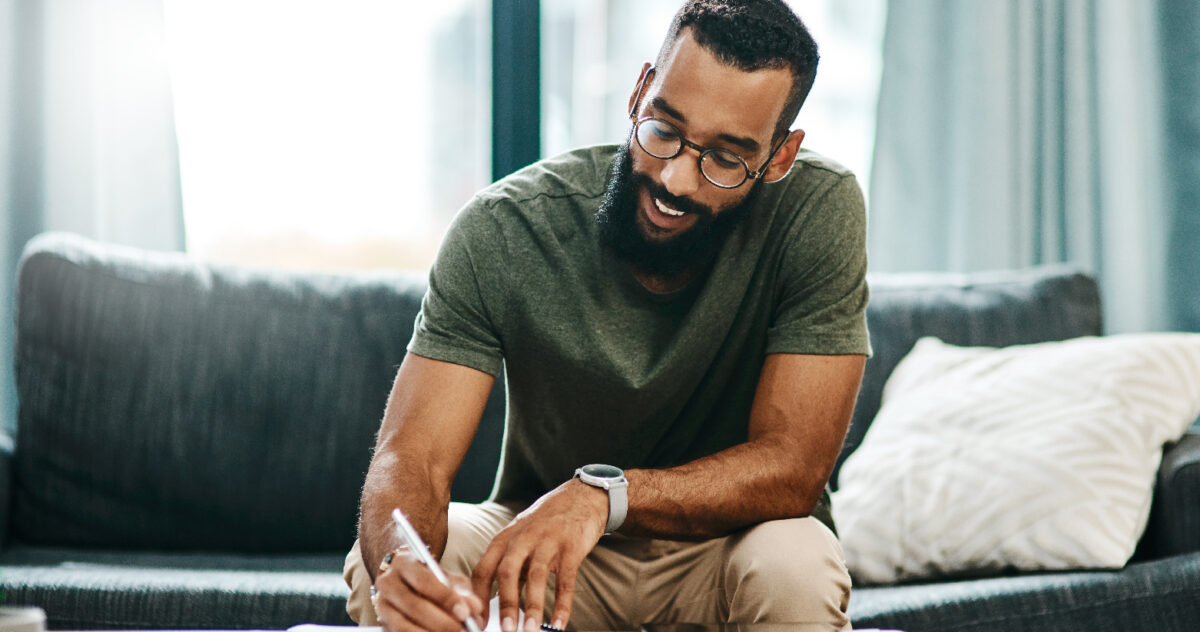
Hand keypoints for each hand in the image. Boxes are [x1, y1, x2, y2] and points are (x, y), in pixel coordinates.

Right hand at [373, 548, 485, 631]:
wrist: (406, 582)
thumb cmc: (432, 580)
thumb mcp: (448, 578)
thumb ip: (462, 592)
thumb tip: (475, 608)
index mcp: (404, 563)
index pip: (424, 581)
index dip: (445, 598)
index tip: (465, 613)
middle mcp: (387, 583)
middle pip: (414, 606)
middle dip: (442, 622)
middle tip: (463, 631)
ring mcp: (382, 606)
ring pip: (403, 626)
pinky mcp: (383, 624)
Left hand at [472, 479, 608, 631]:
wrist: (582, 497)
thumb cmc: (547, 524)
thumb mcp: (522, 538)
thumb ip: (511, 567)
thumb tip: (496, 604)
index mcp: (505, 538)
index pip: (483, 569)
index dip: (478, 597)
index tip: (477, 622)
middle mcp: (523, 538)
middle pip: (507, 572)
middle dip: (505, 604)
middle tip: (505, 630)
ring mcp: (548, 541)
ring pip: (536, 577)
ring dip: (533, 607)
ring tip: (531, 631)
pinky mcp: (572, 547)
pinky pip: (566, 580)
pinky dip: (562, 605)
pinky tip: (559, 624)